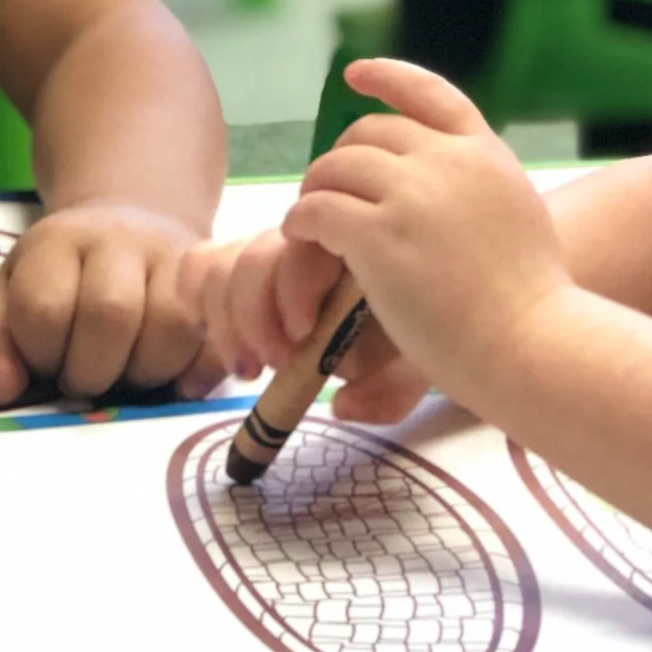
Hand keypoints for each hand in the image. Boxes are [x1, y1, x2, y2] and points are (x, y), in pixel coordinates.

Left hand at [0, 200, 203, 403]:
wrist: (130, 221)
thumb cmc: (63, 275)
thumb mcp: (11, 293)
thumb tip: (5, 389)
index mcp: (57, 243)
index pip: (45, 308)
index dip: (41, 354)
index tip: (45, 363)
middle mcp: (120, 240)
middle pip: (111, 314)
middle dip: (92, 371)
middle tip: (86, 379)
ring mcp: (174, 258)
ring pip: (172, 326)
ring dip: (146, 373)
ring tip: (128, 376)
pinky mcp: (215, 284)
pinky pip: (219, 335)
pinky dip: (201, 370)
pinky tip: (180, 386)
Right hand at [177, 228, 430, 422]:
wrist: (449, 328)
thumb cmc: (429, 341)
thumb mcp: (420, 365)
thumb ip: (389, 388)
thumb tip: (340, 404)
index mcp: (352, 249)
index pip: (302, 247)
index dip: (290, 292)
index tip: (301, 341)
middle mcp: (308, 247)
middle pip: (254, 255)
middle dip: (254, 315)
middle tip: (274, 365)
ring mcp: (272, 257)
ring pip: (221, 264)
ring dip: (226, 321)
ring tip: (248, 369)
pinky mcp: (241, 277)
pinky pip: (202, 269)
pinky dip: (201, 300)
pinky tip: (227, 345)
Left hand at [280, 59, 569, 395]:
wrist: (531, 339)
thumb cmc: (532, 300)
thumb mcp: (519, 214)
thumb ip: (478, 192)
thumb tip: (442, 199)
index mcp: (485, 152)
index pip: (430, 93)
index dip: (388, 76)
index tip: (355, 74)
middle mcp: (446, 160)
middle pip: (369, 133)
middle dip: (342, 157)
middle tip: (328, 190)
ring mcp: (411, 195)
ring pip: (337, 167)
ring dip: (315, 189)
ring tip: (307, 219)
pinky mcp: (378, 235)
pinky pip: (318, 210)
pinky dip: (301, 220)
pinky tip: (300, 237)